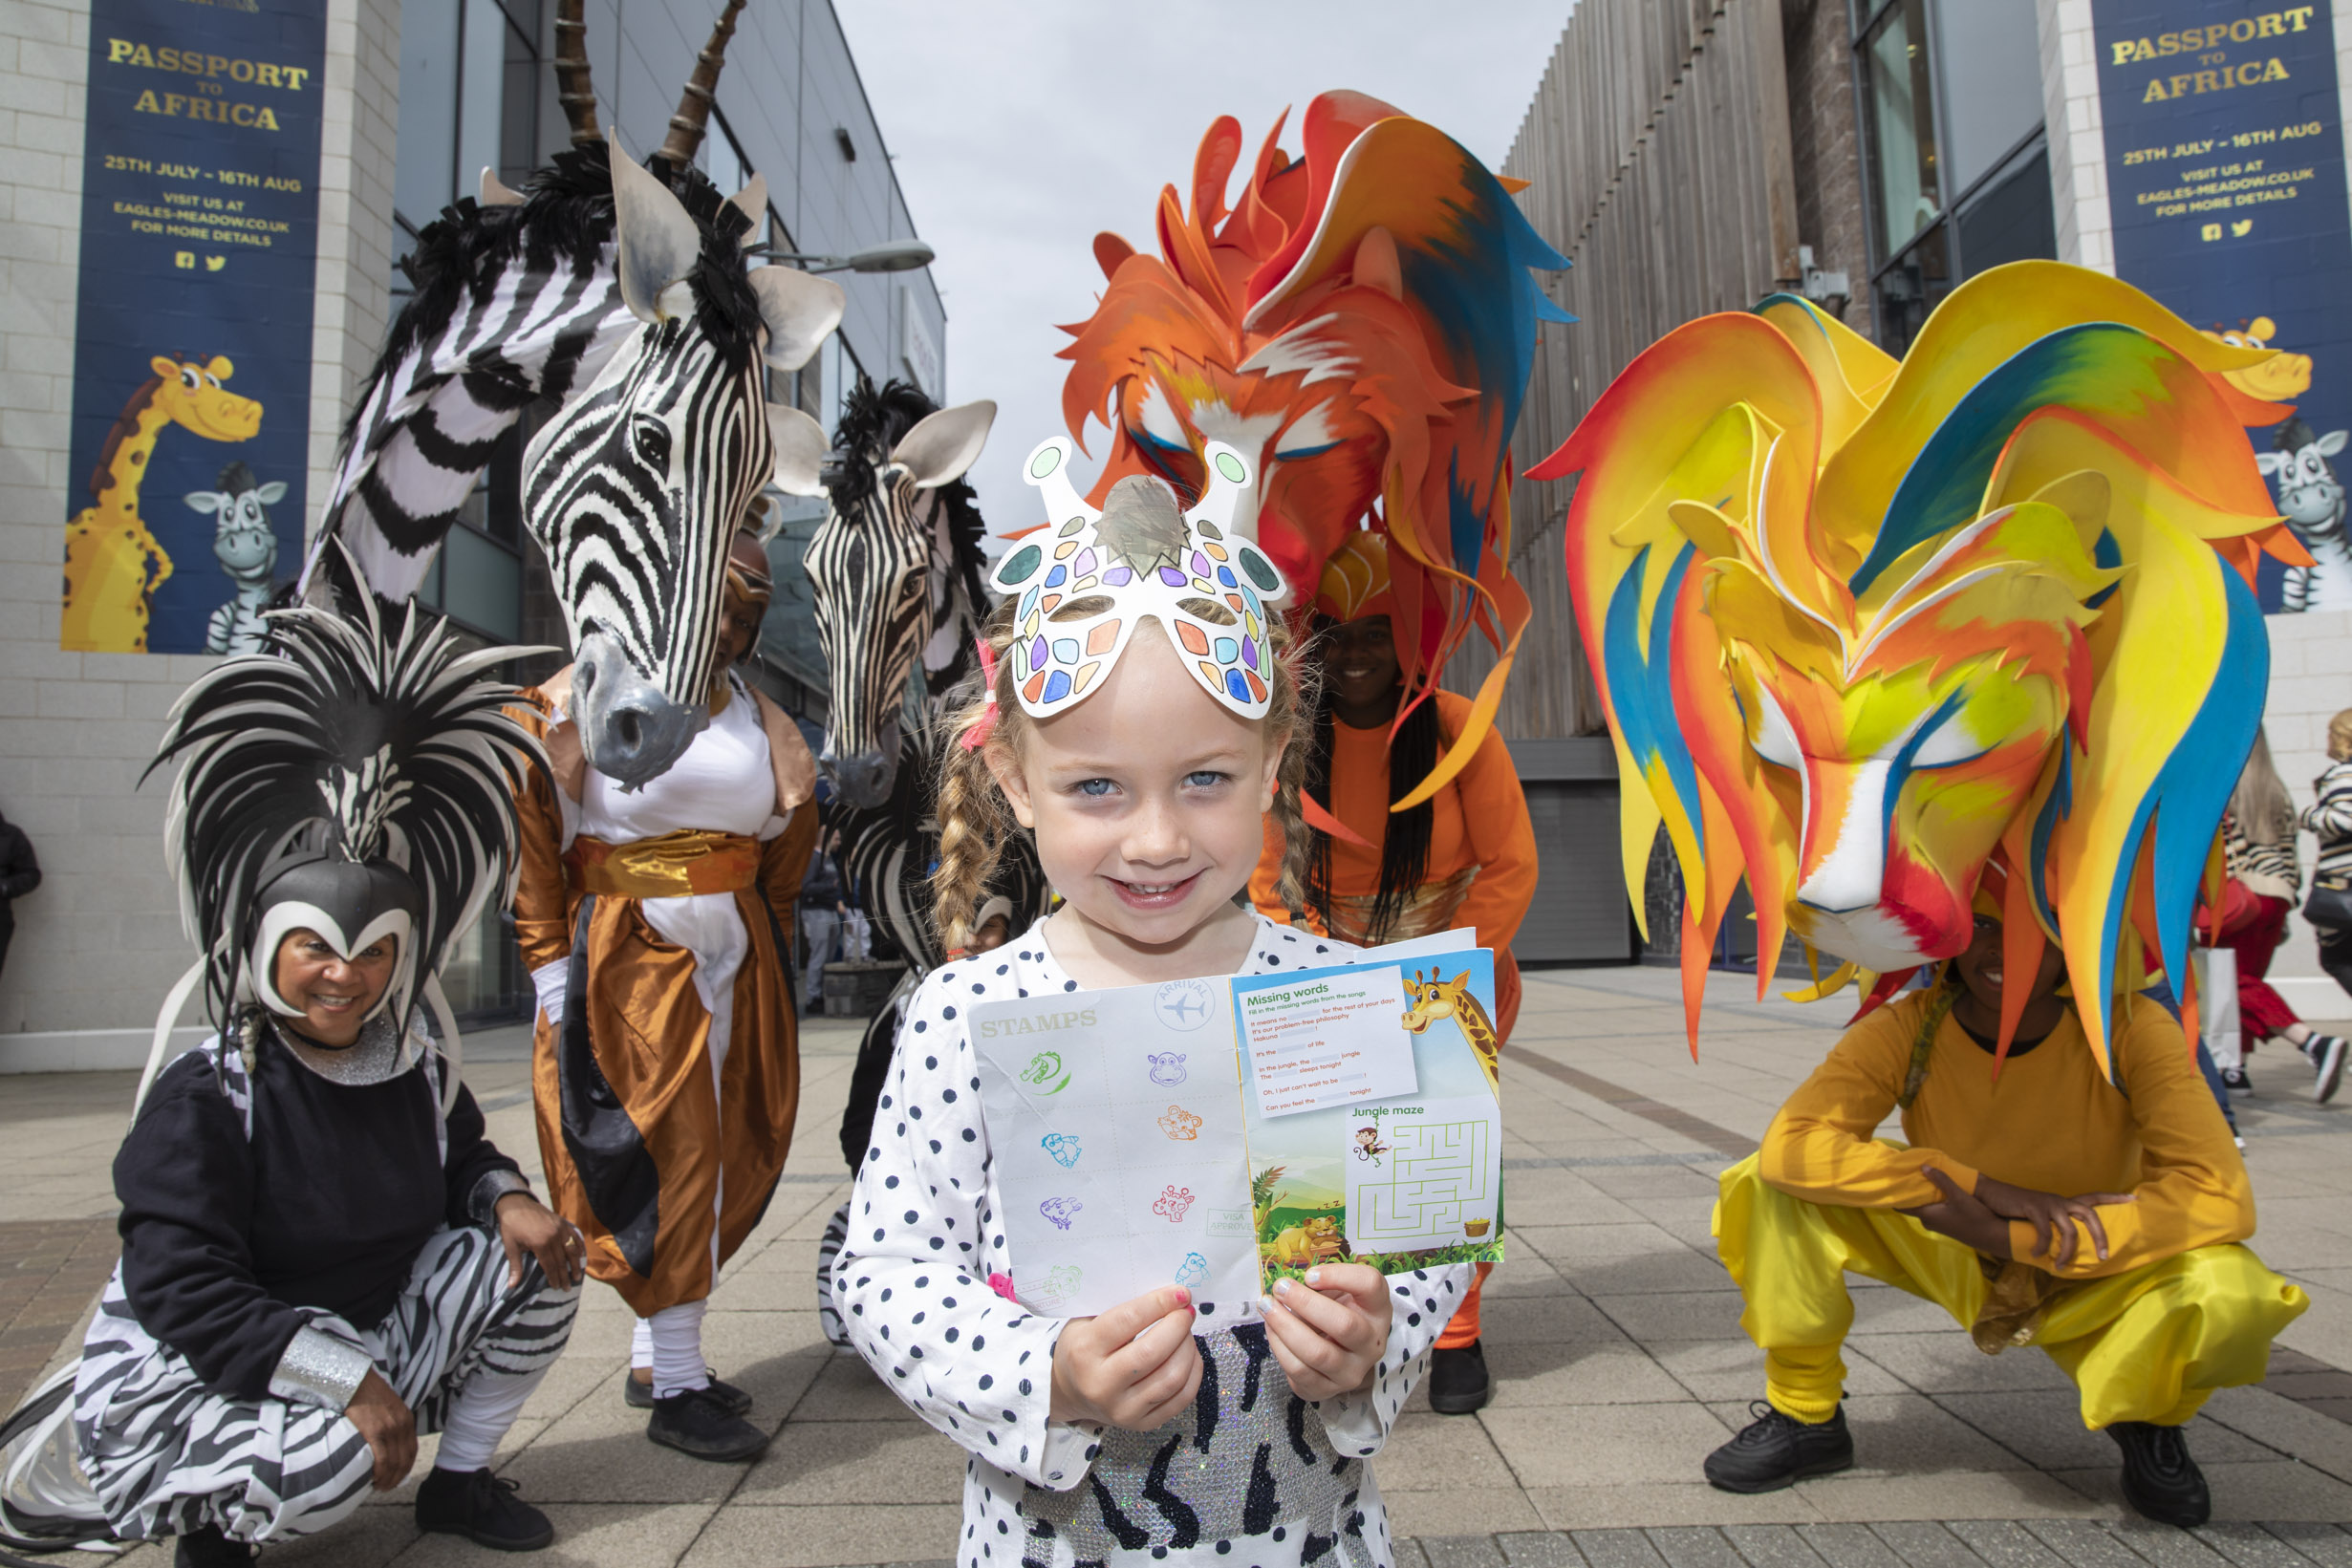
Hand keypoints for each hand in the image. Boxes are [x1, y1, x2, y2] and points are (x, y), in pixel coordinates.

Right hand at [345, 1368, 414, 1490]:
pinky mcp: (374, 1431)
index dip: (405, 1469)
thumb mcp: (387, 1408)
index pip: (411, 1451)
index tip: (396, 1479)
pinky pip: (381, 1459)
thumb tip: (386, 1446)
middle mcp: (402, 1425)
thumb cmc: (367, 1394)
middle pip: (404, 1460)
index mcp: (407, 1420)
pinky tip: (371, 1479)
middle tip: (385, 1488)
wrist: (355, 1380)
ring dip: (387, 1479)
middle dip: (396, 1478)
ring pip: (393, 1463)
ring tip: (377, 1487)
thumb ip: (390, 1424)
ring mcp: (389, 1428)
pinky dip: (378, 1473)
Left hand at [496, 1192, 583, 1289]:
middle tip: (568, 1288)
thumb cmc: (511, 1226)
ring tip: (577, 1276)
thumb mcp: (510, 1247)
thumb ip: (515, 1266)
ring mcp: (560, 1228)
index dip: (554, 1278)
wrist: (515, 1203)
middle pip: (562, 1260)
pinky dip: (579, 1246)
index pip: (550, 1266)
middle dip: (565, 1275)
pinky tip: (581, 1255)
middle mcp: (553, 1237)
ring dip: (575, 1264)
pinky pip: (574, 1236)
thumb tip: (512, 1286)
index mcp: (540, 1244)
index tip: (557, 1287)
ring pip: (571, 1250)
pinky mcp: (562, 1222)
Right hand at [1049, 1285, 1201, 1431]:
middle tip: (1186, 1311)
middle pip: (1152, 1352)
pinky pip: (1181, 1398)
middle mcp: (1101, 1385)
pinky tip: (1189, 1355)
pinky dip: (1193, 1372)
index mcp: (1084, 1351)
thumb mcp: (1087, 1321)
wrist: (1069, 1391)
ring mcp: (1122, 1409)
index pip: (1128, 1321)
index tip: (1180, 1293)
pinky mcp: (1141, 1424)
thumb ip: (1122, 1308)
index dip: (1159, 1303)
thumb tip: (1168, 1296)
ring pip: (1171, 1378)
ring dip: (1188, 1348)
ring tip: (1186, 1332)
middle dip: (1178, 1326)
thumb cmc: (1083, 1347)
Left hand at [1263, 1265, 1392, 1399]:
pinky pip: (1299, 1371)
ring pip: (1318, 1353)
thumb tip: (1288, 1285)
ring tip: (1267, 1306)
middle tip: (1281, 1288)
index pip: (1371, 1285)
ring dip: (1285, 1326)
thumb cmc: (1337, 1312)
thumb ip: (1321, 1283)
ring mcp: (1352, 1372)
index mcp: (1378, 1310)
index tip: (1309, 1274)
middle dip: (1306, 1303)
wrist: (1340, 1354)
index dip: (1339, 1276)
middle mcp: (1372, 1344)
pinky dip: (1279, 1346)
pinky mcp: (1327, 1390)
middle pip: (1345, 1325)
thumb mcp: (1339, 1290)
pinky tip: (1271, 1328)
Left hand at [1899, 1166, 2014, 1258]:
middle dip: (1908, 1192)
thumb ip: (1941, 1180)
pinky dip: (1929, 1200)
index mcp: (1927, 1215)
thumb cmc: (1975, 1217)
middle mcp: (1928, 1221)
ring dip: (1920, 1196)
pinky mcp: (1946, 1225)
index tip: (1891, 1181)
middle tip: (1905, 1175)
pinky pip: (1931, 1210)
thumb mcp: (1958, 1196)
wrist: (1993, 1237)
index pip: (1901, 1206)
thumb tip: (1923, 1167)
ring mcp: (1937, 1224)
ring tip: (1918, 1179)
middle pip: (1911, 1205)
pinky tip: (1934, 1190)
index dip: (1895, 1194)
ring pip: (1922, 1207)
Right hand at [1971, 1173, 2133, 1268]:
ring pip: (2069, 1230)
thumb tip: (2063, 1246)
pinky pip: (2044, 1232)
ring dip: (2067, 1251)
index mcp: (2064, 1202)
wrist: (1991, 1196)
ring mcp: (2048, 1204)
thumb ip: (2053, 1226)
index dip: (2114, 1198)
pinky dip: (2042, 1247)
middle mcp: (2060, 1201)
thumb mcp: (2039, 1216)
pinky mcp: (2033, 1207)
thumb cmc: (2015, 1210)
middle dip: (2101, 1236)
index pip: (2094, 1197)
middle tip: (2105, 1256)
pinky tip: (2035, 1254)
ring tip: (2060, 1265)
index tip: (2133, 1198)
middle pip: (2090, 1214)